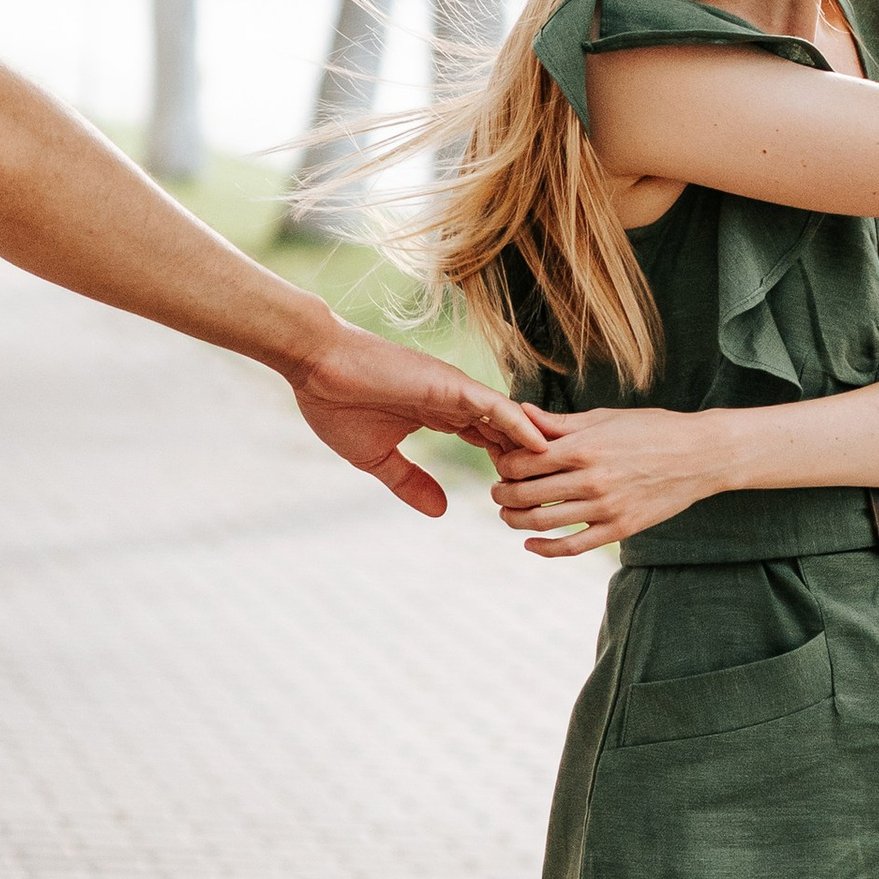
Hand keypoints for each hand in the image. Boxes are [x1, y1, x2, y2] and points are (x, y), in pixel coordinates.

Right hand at [288, 320, 543, 518]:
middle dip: (530, 462)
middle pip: (506, 433)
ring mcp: (455, 391)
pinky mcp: (450, 385)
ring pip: (508, 421)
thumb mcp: (377, 458)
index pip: (486, 441)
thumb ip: (410, 482)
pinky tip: (541, 446)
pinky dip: (520, 425)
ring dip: (533, 447)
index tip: (525, 494)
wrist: (316, 367)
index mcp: (437, 414)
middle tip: (557, 490)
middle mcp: (453, 400)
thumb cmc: (336, 406)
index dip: (507, 467)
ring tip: (563, 472)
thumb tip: (441, 511)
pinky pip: (495, 406)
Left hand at [488, 406, 727, 555]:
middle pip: (526, 494)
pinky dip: (544, 550)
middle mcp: (591, 480)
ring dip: (515, 520)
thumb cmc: (651, 429)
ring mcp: (605, 508)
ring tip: (508, 514)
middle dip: (502, 493)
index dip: (503, 465)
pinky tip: (530, 545)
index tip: (501, 464)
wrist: (702, 455)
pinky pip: (572, 547)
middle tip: (497, 491)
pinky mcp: (619, 529)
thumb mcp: (605, 418)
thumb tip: (520, 411)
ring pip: (543, 523)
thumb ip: (559, 423)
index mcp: (583, 448)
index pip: (522, 463)